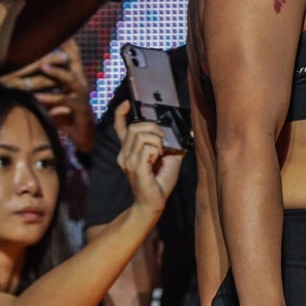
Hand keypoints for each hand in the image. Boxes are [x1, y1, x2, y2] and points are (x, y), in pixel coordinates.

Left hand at [5, 38, 94, 153]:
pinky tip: (38, 97)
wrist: (81, 133)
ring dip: (56, 73)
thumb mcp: (53, 97)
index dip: (67, 43)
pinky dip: (50, 98)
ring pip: (69, 79)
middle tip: (47, 42)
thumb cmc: (64, 113)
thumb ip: (43, 87)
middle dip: (61, 51)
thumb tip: (20, 79)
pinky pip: (64, 100)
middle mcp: (80, 82)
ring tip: (43, 67)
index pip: (71, 56)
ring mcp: (81, 94)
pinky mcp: (79, 107)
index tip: (59, 30)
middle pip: (72, 62)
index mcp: (74, 77)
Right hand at [114, 101, 183, 215]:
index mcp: (130, 150)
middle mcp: (125, 154)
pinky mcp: (135, 168)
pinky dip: (156, 151)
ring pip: (141, 136)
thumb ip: (172, 143)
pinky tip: (157, 160)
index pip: (120, 127)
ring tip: (160, 153)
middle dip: (154, 128)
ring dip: (157, 141)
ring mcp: (128, 161)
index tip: (127, 103)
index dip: (121, 113)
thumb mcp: (170, 157)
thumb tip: (185, 132)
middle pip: (135, 127)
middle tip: (163, 141)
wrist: (153, 202)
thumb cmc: (159, 181)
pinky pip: (146, 149)